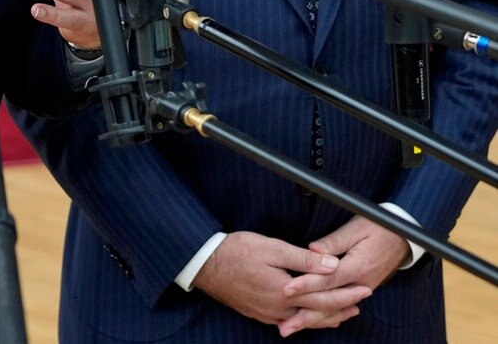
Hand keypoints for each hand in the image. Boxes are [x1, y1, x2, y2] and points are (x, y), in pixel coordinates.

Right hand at [193, 231, 367, 330]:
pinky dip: (305, 320)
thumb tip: (332, 265)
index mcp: (286, 293)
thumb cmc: (237, 251)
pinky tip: (307, 317)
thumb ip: (303, 259)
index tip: (365, 288)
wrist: (205, 264)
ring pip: (305, 321)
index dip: (346, 293)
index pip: (325, 296)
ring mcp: (268, 314)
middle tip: (360, 303)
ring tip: (342, 315)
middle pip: (318, 312)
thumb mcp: (272, 248)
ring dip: (326, 317)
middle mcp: (280, 309)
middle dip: (341, 307)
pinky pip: (289, 321)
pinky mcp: (258, 313)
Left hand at [277, 216, 407, 335]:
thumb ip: (334, 241)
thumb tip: (313, 249)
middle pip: (328, 302)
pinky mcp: (361, 288)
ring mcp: (362, 289)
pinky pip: (340, 306)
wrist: (403, 237)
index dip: (305, 285)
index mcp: (356, 267)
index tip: (286, 290)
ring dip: (312, 319)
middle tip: (283, 326)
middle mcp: (359, 283)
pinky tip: (311, 321)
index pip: (326, 280)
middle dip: (304, 314)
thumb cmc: (378, 227)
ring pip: (334, 309)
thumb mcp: (356, 228)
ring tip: (290, 327)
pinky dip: (326, 316)